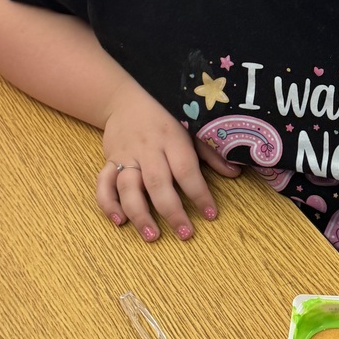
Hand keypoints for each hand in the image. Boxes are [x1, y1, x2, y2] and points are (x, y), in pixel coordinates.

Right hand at [95, 82, 240, 241]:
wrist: (124, 102)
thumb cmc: (164, 119)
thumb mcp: (190, 129)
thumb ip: (210, 153)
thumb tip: (235, 172)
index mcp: (172, 139)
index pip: (186, 170)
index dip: (199, 193)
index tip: (210, 214)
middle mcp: (148, 149)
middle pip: (157, 183)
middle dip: (171, 211)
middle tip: (184, 234)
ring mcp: (126, 156)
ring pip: (128, 187)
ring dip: (139, 214)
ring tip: (152, 236)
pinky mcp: (108, 162)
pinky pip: (103, 184)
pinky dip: (108, 204)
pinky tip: (119, 221)